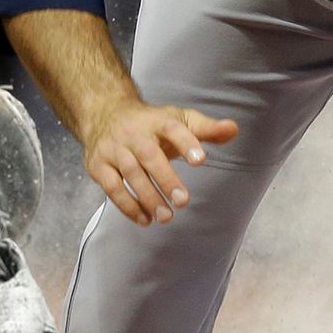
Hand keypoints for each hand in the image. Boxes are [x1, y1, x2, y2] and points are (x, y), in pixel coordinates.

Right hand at [84, 96, 236, 224]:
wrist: (104, 113)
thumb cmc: (151, 123)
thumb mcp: (179, 120)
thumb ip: (206, 129)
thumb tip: (233, 130)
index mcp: (157, 120)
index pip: (173, 129)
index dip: (187, 143)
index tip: (201, 160)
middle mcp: (133, 133)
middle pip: (149, 155)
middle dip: (166, 179)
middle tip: (183, 201)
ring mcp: (113, 149)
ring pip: (130, 173)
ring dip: (148, 197)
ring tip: (167, 217)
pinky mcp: (98, 165)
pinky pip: (112, 187)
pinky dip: (128, 205)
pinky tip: (145, 219)